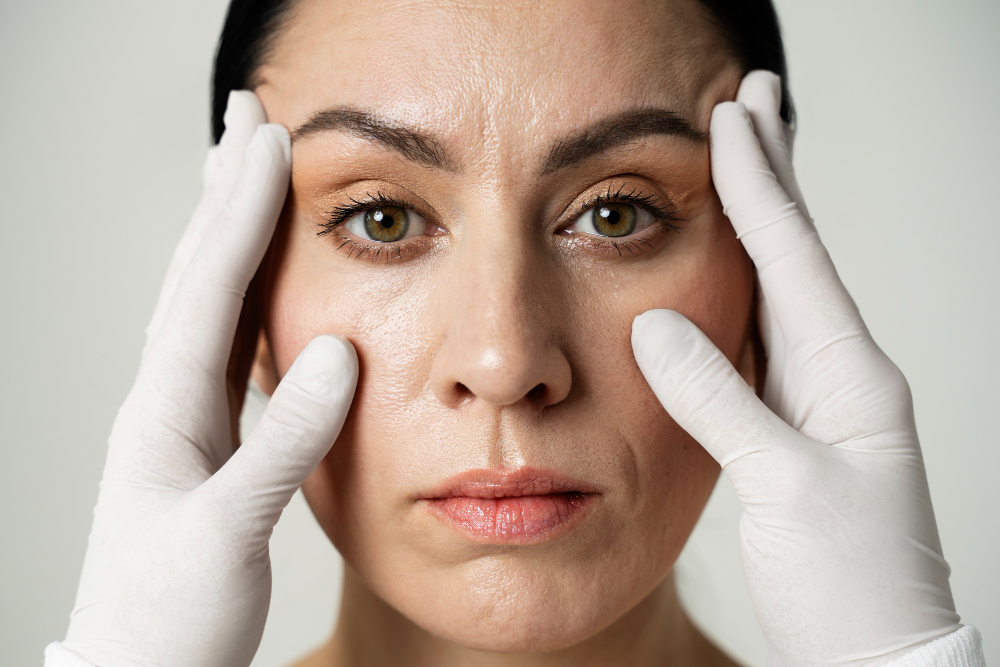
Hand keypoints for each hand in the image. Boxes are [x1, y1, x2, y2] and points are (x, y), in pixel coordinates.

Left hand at [61, 92, 357, 666]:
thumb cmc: (168, 620)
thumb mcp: (226, 535)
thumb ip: (281, 443)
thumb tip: (333, 354)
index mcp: (166, 413)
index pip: (208, 288)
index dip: (241, 211)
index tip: (271, 142)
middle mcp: (167, 403)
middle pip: (195, 274)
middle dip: (223, 191)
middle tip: (245, 120)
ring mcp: (183, 422)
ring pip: (206, 303)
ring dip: (228, 232)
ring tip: (244, 177)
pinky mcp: (207, 445)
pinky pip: (225, 347)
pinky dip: (243, 294)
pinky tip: (257, 286)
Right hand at [632, 71, 959, 665]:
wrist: (876, 657)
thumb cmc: (851, 586)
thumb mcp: (784, 489)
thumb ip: (721, 403)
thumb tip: (658, 327)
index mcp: (852, 379)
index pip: (795, 259)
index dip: (760, 185)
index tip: (732, 119)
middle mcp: (841, 378)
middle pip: (798, 255)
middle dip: (773, 175)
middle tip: (755, 103)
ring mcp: (819, 403)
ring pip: (781, 292)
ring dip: (758, 223)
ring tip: (741, 166)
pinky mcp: (793, 431)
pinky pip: (762, 341)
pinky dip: (740, 292)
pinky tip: (726, 275)